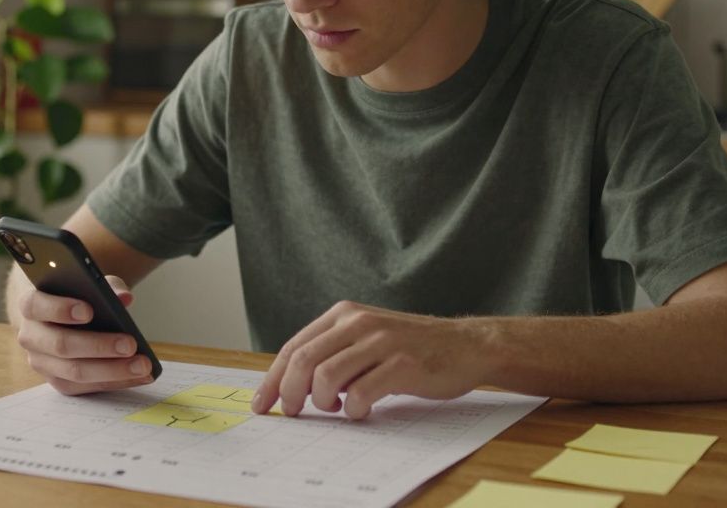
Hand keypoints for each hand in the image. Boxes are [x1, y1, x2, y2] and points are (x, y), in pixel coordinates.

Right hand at [14, 274, 154, 395]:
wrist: (57, 316)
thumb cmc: (74, 295)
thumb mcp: (88, 282)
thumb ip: (106, 286)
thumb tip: (125, 298)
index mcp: (31, 305)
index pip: (36, 305)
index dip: (60, 308)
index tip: (89, 311)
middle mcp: (31, 336)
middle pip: (61, 345)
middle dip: (98, 346)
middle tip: (130, 344)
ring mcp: (42, 363)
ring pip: (75, 372)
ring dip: (113, 370)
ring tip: (142, 365)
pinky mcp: (58, 381)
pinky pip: (87, 387)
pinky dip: (117, 381)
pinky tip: (140, 376)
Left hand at [252, 301, 489, 419]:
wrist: (465, 345)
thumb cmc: (411, 347)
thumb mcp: (366, 338)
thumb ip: (333, 352)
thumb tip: (291, 385)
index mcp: (344, 314)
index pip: (294, 347)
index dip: (273, 379)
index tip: (261, 404)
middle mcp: (358, 322)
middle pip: (303, 361)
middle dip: (289, 393)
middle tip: (292, 413)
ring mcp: (381, 341)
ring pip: (326, 377)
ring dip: (322, 403)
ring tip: (336, 408)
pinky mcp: (402, 364)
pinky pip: (360, 393)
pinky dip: (353, 410)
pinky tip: (360, 410)